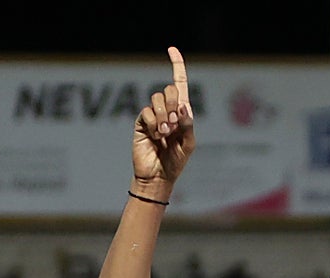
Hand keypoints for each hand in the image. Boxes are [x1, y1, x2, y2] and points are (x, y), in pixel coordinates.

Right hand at [131, 46, 196, 199]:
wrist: (158, 177)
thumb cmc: (176, 162)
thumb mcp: (189, 144)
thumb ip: (188, 124)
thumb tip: (183, 105)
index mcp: (181, 113)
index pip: (179, 85)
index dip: (177, 66)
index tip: (172, 49)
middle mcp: (167, 111)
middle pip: (169, 89)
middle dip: (174, 104)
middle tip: (175, 123)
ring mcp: (153, 116)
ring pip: (157, 99)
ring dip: (164, 115)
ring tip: (165, 133)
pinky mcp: (141, 123)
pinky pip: (146, 112)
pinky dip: (154, 123)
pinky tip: (156, 135)